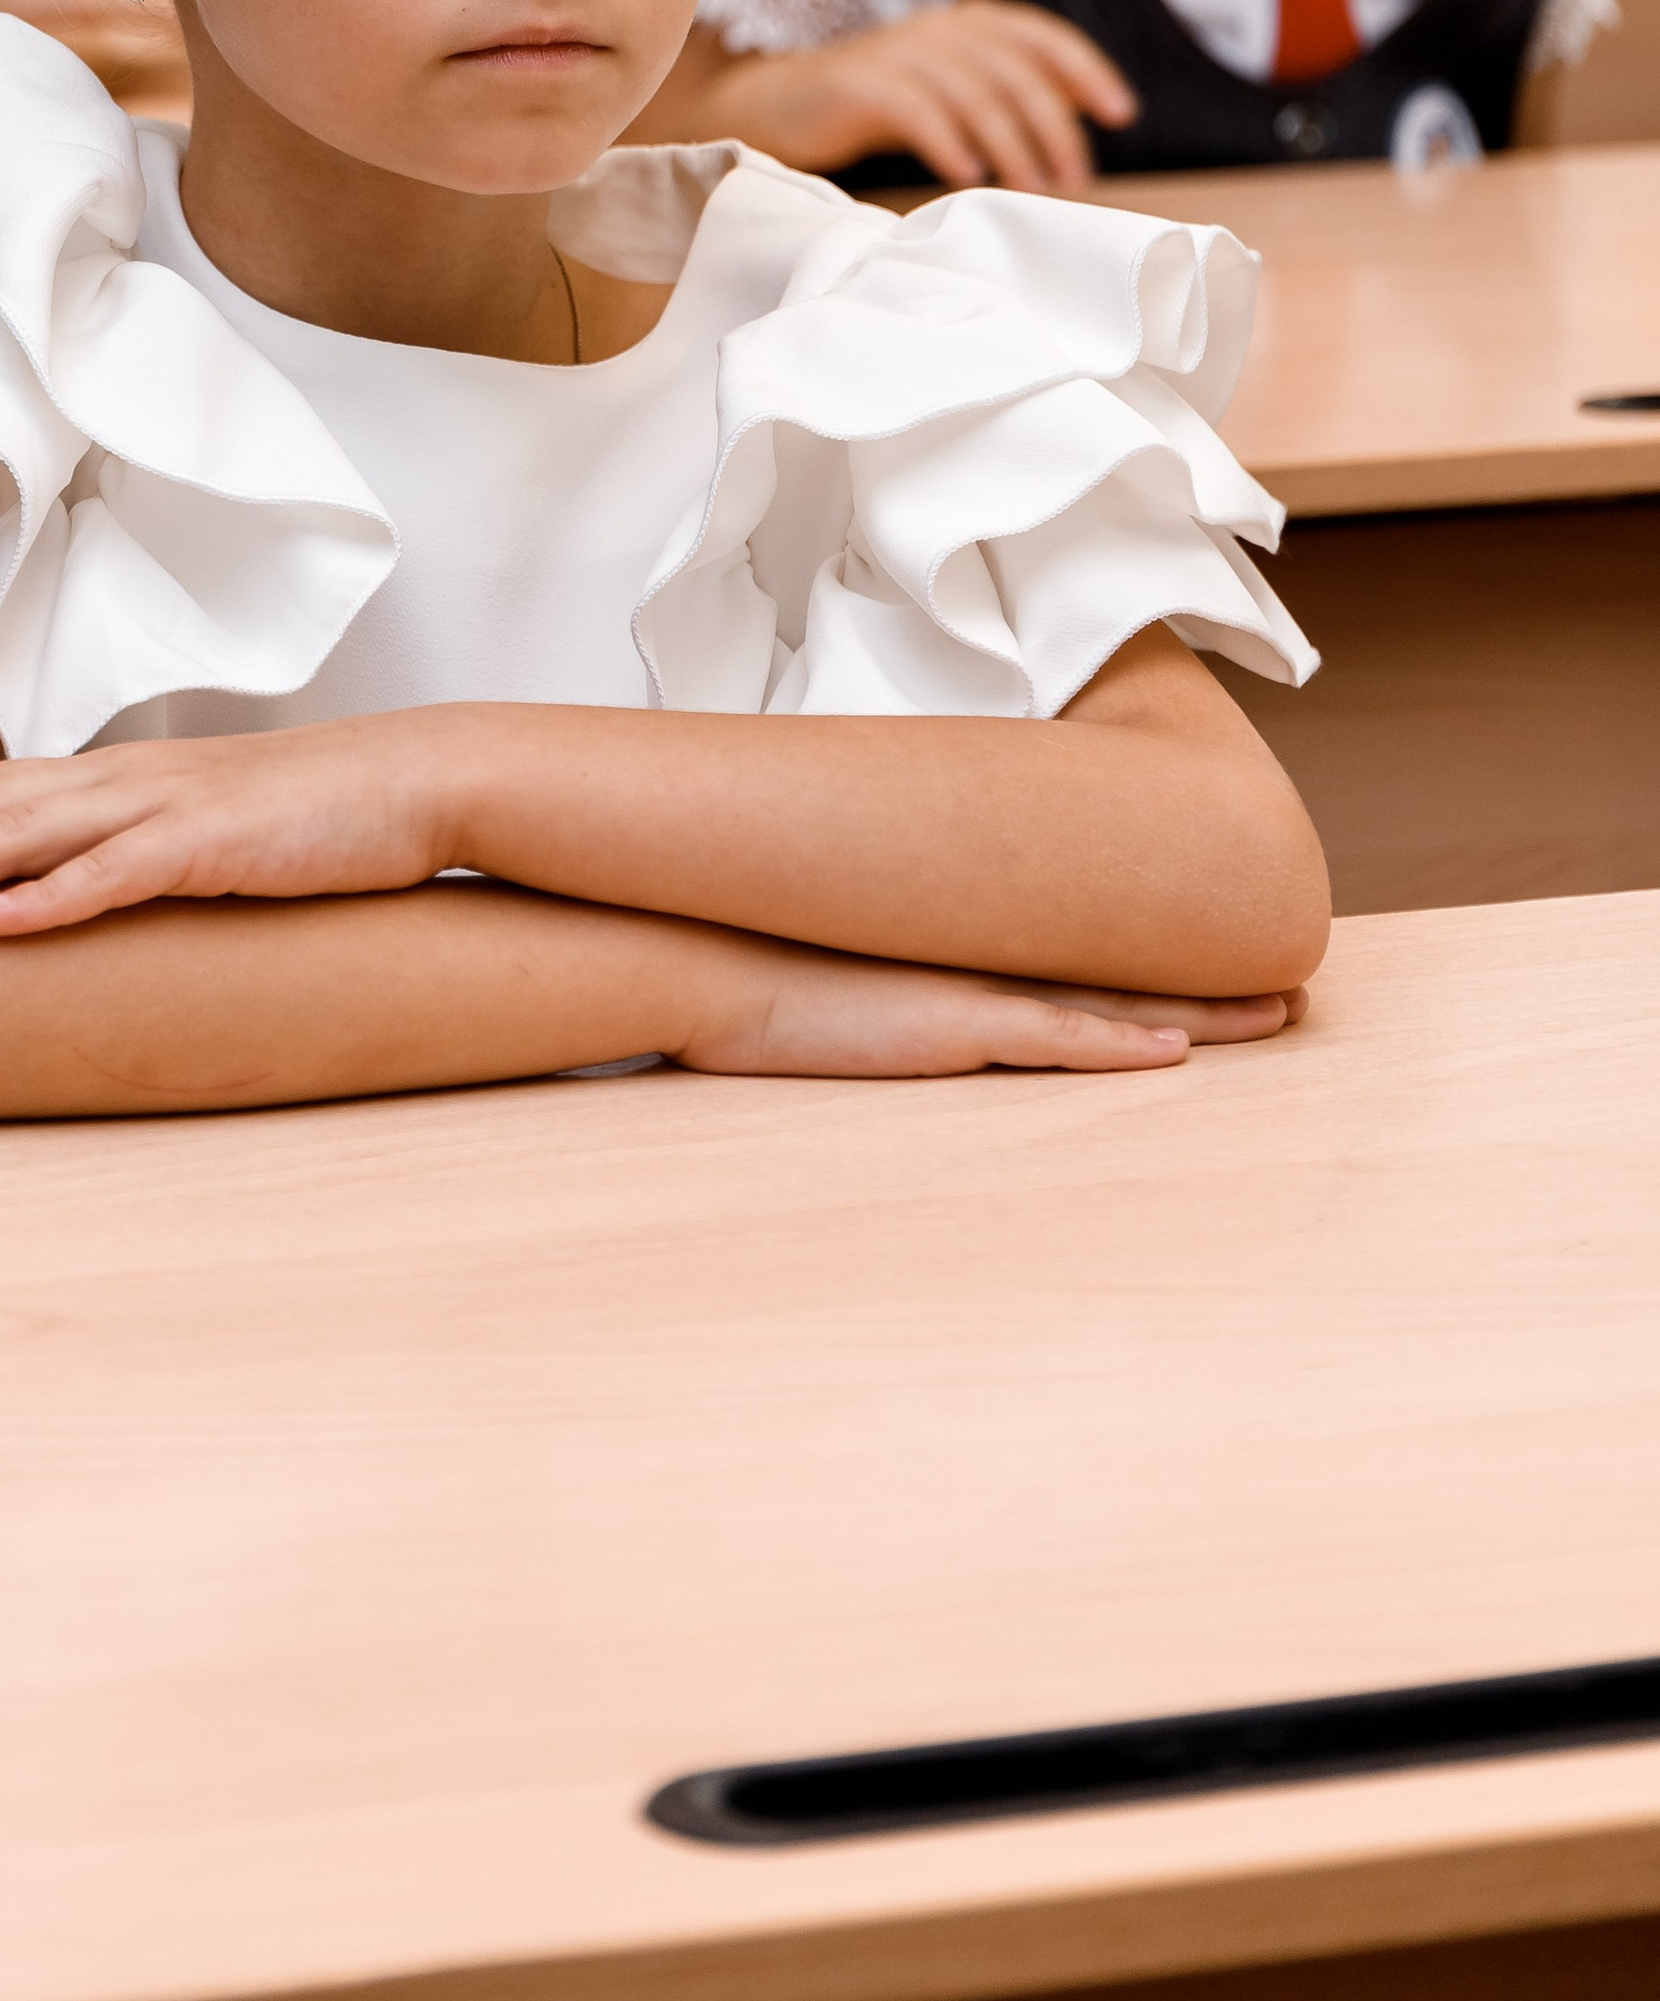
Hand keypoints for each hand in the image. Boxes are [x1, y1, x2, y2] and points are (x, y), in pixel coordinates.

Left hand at [0, 717, 451, 930]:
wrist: (413, 781)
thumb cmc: (314, 813)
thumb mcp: (205, 824)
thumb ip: (137, 844)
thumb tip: (72, 886)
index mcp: (123, 777)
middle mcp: (126, 780)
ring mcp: (166, 807)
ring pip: (26, 835)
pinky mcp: (213, 845)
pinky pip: (117, 874)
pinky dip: (50, 898)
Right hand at [679, 937, 1296, 1078]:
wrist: (707, 957)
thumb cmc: (753, 963)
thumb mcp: (833, 957)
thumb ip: (880, 963)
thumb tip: (890, 969)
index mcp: (961, 950)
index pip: (1080, 949)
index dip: (1155, 955)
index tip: (1217, 952)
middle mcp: (983, 963)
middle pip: (1122, 969)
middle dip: (1211, 978)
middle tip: (1292, 982)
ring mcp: (975, 993)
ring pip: (1116, 1000)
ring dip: (1201, 1012)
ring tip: (1279, 1011)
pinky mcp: (955, 1028)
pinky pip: (1060, 1039)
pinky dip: (1123, 1043)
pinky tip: (1178, 1051)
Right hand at [794, 0, 1135, 192]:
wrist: (781, 106)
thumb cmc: (880, 104)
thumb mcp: (953, 87)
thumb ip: (1010, 88)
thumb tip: (1085, 105)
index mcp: (966, 22)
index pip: (1042, 36)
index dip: (1087, 70)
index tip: (1120, 114)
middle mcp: (937, 28)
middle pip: (1014, 71)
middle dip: (1053, 127)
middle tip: (1074, 180)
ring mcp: (896, 52)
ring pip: (973, 93)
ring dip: (1010, 145)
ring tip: (1032, 190)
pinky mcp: (860, 83)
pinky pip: (916, 110)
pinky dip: (948, 143)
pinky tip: (968, 176)